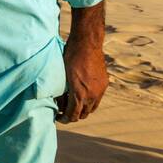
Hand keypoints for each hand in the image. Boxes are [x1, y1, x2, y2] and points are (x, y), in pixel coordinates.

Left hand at [57, 3, 107, 122]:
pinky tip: (83, 94)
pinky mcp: (104, 85)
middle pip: (83, 115)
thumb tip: (59, 102)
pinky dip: (90, 100)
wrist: (87, 43)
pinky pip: (97, 99)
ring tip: (74, 103)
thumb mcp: (62, 75)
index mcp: (79, 94)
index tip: (59, 117)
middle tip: (64, 111)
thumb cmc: (70, 56)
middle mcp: (91, 96)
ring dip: (83, 109)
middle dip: (73, 115)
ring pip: (92, 109)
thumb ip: (62, 92)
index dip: (65, 119)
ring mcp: (100, 91)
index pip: (72, 116)